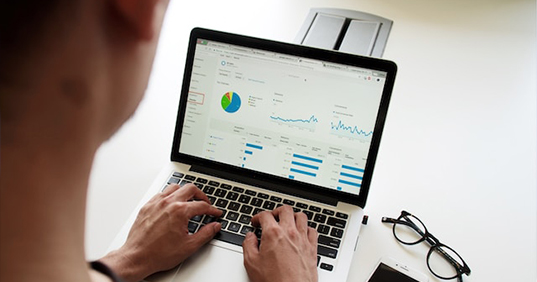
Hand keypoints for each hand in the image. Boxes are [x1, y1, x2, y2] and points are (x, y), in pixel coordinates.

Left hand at [99, 184, 221, 281]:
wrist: (137, 257)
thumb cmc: (159, 254)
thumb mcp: (189, 246)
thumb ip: (205, 234)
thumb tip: (215, 226)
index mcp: (180, 211)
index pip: (202, 205)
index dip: (212, 210)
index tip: (215, 213)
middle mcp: (168, 203)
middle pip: (190, 189)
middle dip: (201, 195)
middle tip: (205, 203)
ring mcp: (156, 203)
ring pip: (174, 187)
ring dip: (184, 192)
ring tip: (189, 200)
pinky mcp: (147, 207)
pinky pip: (160, 194)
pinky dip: (169, 196)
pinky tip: (171, 203)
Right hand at [242, 205, 317, 281]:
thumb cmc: (274, 281)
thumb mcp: (251, 263)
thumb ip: (248, 245)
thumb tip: (249, 237)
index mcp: (273, 234)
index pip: (265, 215)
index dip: (258, 217)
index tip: (256, 222)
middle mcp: (290, 233)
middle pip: (285, 210)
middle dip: (276, 211)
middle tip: (271, 218)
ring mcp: (303, 239)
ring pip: (301, 216)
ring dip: (293, 216)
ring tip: (287, 222)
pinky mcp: (312, 248)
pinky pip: (312, 230)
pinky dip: (306, 228)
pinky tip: (302, 233)